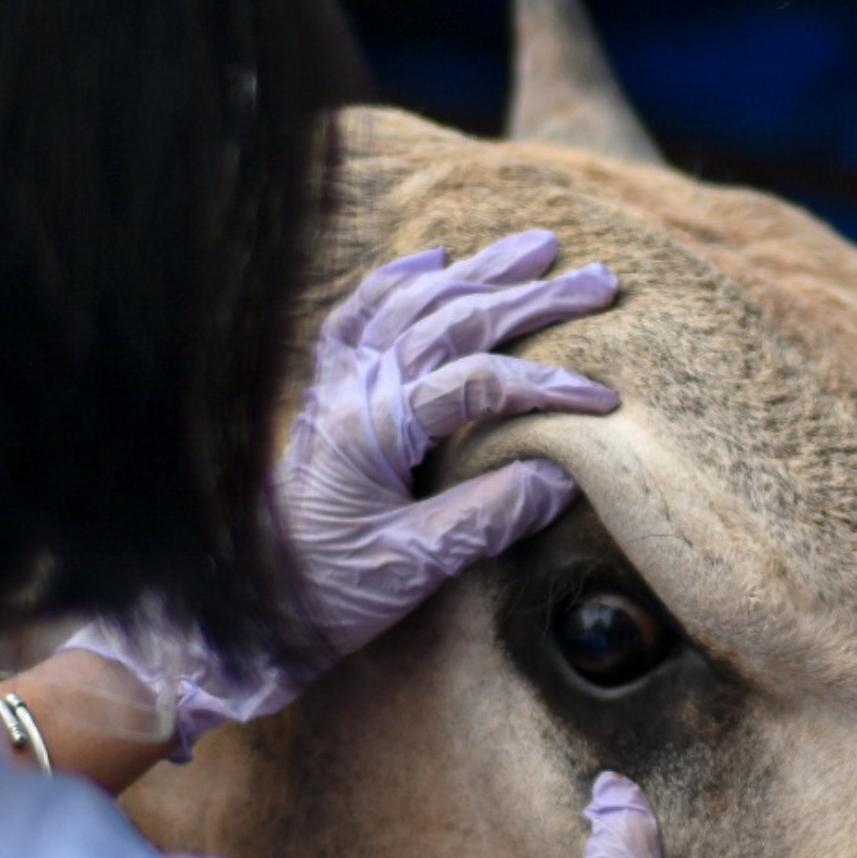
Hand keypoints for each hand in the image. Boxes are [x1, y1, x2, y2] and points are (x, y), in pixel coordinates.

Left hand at [67, 230, 616, 756]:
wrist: (250, 610)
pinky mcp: (326, 397)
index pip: (476, 382)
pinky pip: (357, 317)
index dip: (547, 387)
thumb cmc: (329, 593)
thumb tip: (564, 473)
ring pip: (412, 303)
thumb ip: (490, 516)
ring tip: (538, 247)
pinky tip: (433, 259)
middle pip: (451, 320)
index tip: (605, 401)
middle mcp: (353, 392)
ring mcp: (335, 387)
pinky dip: (397, 281)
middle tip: (597, 281)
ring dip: (478, 272)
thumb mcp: (417, 566)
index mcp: (374, 429)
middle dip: (530, 298)